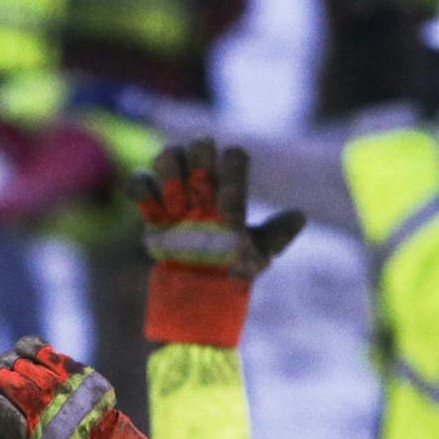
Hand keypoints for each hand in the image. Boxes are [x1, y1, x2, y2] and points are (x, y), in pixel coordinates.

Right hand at [132, 140, 304, 347]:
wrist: (201, 292)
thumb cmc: (234, 269)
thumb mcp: (259, 255)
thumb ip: (276, 233)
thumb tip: (300, 215)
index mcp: (231, 188)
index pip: (234, 158)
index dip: (232, 174)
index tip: (230, 210)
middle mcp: (204, 182)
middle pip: (200, 145)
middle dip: (200, 159)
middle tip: (200, 189)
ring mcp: (175, 191)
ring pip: (169, 155)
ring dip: (171, 170)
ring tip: (176, 204)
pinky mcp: (149, 207)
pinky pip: (138, 181)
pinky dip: (142, 188)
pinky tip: (155, 210)